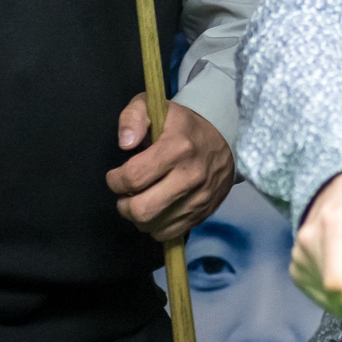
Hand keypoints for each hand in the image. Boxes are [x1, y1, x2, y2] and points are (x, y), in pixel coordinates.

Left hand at [108, 96, 235, 242]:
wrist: (225, 138)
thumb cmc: (181, 124)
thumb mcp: (155, 107)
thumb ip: (133, 118)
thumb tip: (125, 144)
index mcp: (177, 147)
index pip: (134, 177)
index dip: (115, 180)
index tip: (117, 175)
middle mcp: (191, 176)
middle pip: (142, 210)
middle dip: (124, 205)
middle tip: (126, 193)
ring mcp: (200, 198)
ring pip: (154, 226)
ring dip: (139, 217)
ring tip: (141, 200)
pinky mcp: (204, 212)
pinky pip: (170, 233)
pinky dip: (156, 226)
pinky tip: (157, 209)